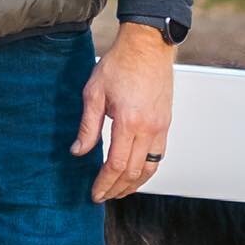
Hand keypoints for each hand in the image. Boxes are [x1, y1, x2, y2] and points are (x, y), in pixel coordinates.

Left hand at [72, 22, 175, 202]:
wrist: (147, 48)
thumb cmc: (119, 65)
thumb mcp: (93, 93)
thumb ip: (87, 126)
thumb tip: (78, 151)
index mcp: (129, 122)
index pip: (115, 164)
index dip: (104, 183)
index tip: (94, 193)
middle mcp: (149, 129)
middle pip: (134, 172)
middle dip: (117, 188)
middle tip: (102, 196)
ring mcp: (161, 128)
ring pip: (150, 168)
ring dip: (134, 184)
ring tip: (117, 191)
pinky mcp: (166, 124)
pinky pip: (158, 156)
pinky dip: (146, 170)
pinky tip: (134, 173)